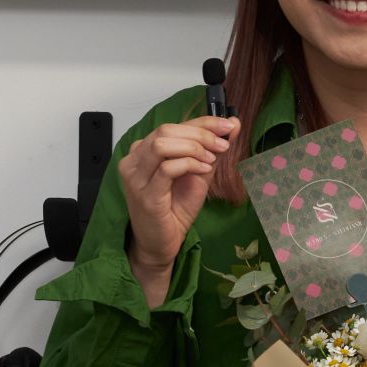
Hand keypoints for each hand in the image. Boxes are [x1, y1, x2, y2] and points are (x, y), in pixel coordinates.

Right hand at [118, 114, 240, 307]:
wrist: (161, 244)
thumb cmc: (173, 211)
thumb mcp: (198, 174)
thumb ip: (211, 150)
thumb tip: (232, 125)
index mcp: (143, 152)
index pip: (172, 126)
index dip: (203, 122)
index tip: (228, 125)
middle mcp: (134, 160)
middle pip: (166, 130)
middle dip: (200, 133)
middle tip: (223, 144)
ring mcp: (136, 177)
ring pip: (163, 144)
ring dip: (194, 147)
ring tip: (211, 159)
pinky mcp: (145, 194)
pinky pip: (167, 168)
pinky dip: (189, 164)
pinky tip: (204, 170)